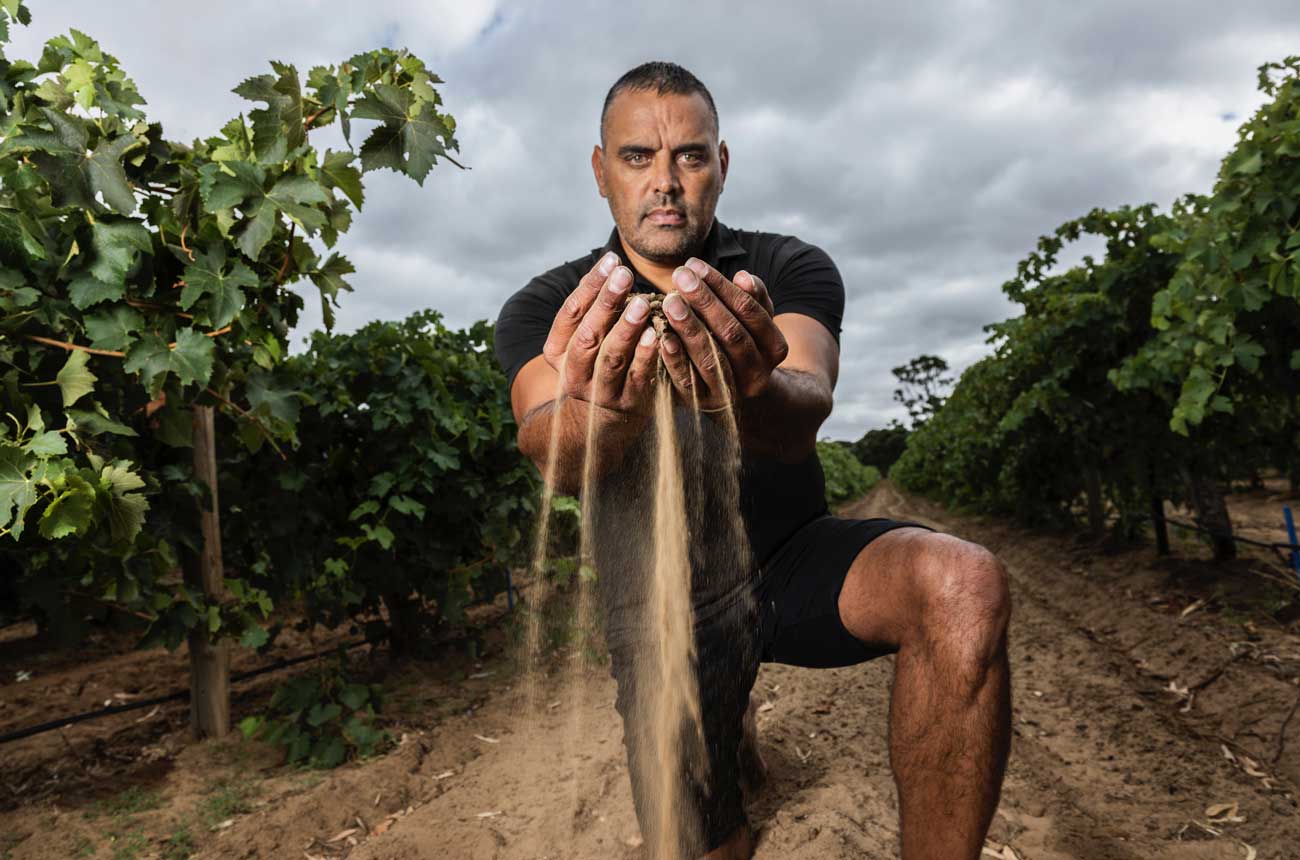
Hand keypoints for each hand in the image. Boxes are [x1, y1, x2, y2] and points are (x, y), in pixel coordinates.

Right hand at [540, 251, 659, 416]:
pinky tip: (656, 334)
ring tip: (642, 303)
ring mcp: (600, 390)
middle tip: (624, 275)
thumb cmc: (598, 363)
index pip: (570, 313)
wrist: (599, 423)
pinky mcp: (627, 403)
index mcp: (558, 351)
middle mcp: (574, 372)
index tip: (612, 260)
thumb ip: (594, 308)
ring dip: (626, 328)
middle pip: (588, 334)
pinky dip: (646, 355)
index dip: (590, 285)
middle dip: (606, 303)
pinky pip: (637, 377)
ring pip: (611, 356)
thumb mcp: (585, 339)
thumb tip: (613, 265)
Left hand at [657, 258, 787, 410]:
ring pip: (712, 358)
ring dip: (689, 328)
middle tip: (680, 276)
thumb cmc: (744, 343)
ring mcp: (732, 392)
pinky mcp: (705, 403)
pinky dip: (675, 359)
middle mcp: (758, 373)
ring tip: (669, 301)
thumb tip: (744, 276)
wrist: (741, 394)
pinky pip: (689, 382)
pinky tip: (663, 337)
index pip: (750, 311)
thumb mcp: (756, 321)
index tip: (695, 265)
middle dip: (705, 302)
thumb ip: (753, 298)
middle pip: (732, 334)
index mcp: (775, 348)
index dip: (723, 287)